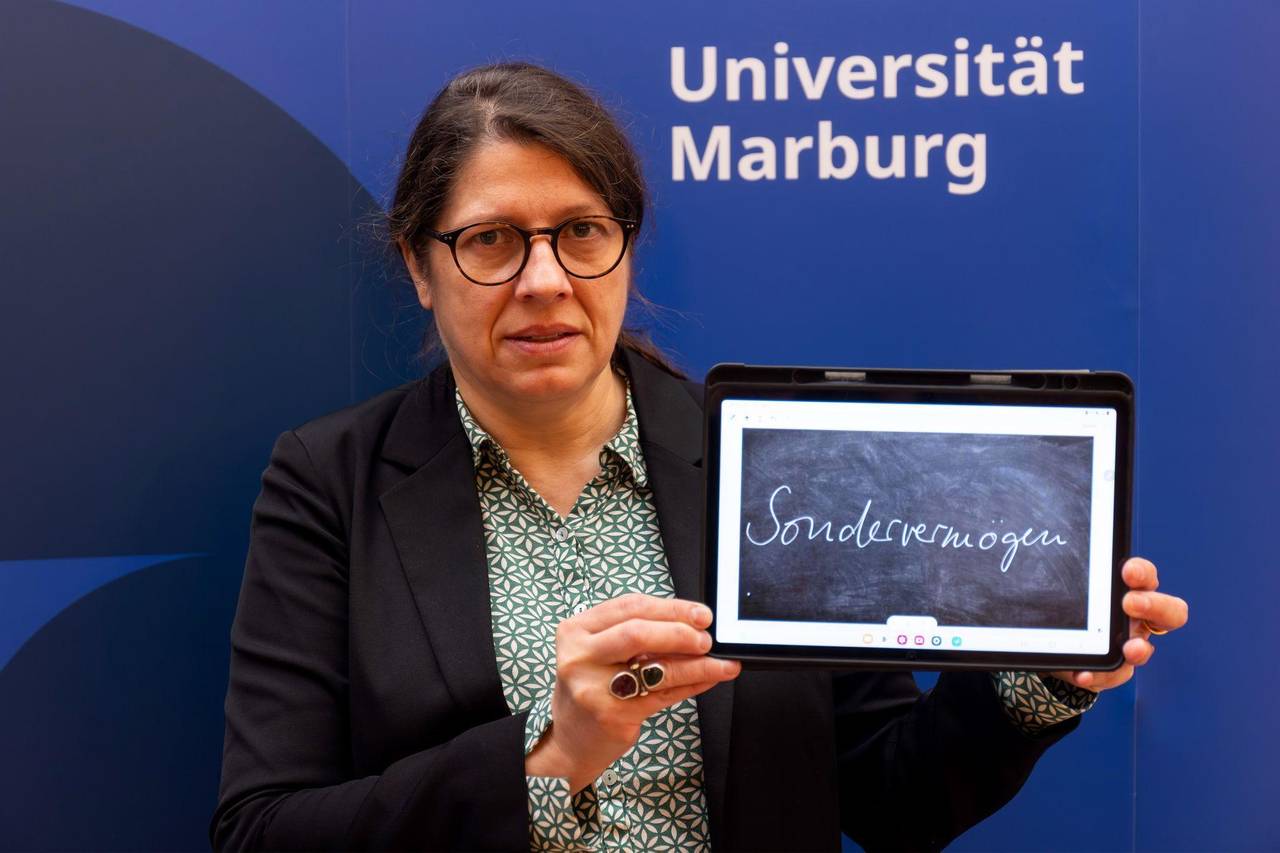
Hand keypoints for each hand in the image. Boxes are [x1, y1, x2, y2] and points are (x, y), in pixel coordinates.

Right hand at [525, 593, 740, 791]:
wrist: (569, 741)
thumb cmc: (591, 688)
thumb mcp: (599, 652)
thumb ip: (634, 634)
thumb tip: (690, 623)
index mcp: (575, 631)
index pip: (629, 607)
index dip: (670, 607)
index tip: (700, 613)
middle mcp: (579, 656)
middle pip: (637, 633)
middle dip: (680, 632)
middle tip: (707, 638)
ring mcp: (593, 688)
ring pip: (656, 667)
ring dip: (697, 663)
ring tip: (720, 661)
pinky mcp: (612, 715)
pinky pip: (663, 695)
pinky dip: (692, 684)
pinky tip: (708, 679)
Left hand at [1050, 557, 1187, 691]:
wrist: (1055, 642)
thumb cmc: (1069, 609)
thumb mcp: (1066, 594)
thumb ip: (1067, 589)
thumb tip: (1051, 583)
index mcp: (1128, 590)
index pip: (1145, 576)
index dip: (1142, 572)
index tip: (1127, 571)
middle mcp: (1136, 618)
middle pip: (1168, 611)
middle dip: (1153, 604)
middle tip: (1130, 603)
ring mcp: (1129, 645)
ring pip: (1143, 649)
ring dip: (1138, 650)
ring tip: (1129, 649)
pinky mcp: (1115, 671)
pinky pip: (1112, 675)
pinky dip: (1097, 675)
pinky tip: (1083, 674)